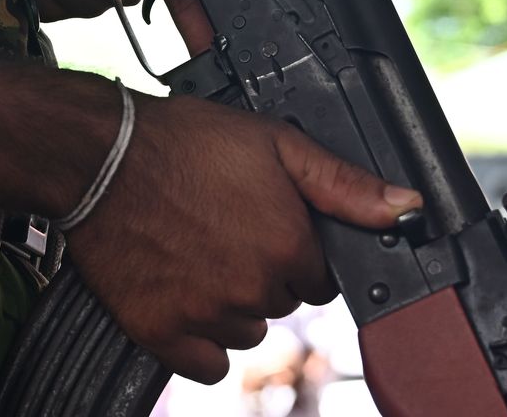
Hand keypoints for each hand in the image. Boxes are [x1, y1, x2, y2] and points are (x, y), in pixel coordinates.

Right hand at [62, 94, 421, 383]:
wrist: (98, 155)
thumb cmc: (182, 141)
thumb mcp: (275, 142)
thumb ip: (345, 184)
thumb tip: (408, 209)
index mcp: (288, 246)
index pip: (319, 277)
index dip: (295, 249)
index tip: (265, 224)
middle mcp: (253, 289)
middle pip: (280, 302)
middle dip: (263, 273)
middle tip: (226, 229)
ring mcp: (205, 316)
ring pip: (246, 332)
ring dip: (232, 304)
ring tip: (199, 253)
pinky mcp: (161, 332)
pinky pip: (205, 364)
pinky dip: (198, 339)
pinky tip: (184, 294)